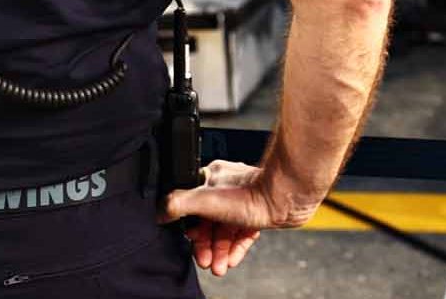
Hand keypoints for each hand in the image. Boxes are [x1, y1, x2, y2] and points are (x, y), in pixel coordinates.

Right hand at [165, 160, 312, 276]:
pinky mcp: (257, 213)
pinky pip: (241, 234)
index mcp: (210, 179)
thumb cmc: (250, 193)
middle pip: (208, 223)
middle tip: (206, 261)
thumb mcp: (204, 199)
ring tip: (219, 267)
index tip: (192, 244)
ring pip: (225, 231)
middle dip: (206, 246)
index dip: (192, 229)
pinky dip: (235, 248)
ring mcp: (242, 202)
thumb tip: (159, 212)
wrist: (286, 198)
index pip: (192, 208)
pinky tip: (231, 259)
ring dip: (219, 251)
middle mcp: (225, 189)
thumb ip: (178, 204)